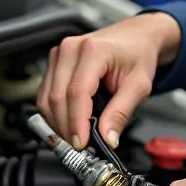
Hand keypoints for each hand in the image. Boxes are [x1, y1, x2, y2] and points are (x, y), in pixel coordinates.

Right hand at [36, 12, 181, 149]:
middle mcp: (71, 49)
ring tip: (76, 138)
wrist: (136, 37)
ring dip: (58, 124)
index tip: (82, 143)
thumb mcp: (140, 85)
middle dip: (66, 128)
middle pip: (57, 98)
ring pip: (46, 99)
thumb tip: (107, 138)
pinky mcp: (54, 63)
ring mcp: (59, 54)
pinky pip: (45, 95)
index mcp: (93, 50)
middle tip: (81, 148)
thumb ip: (122, 112)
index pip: (77, 93)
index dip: (77, 123)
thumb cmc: (138, 54)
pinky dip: (54, 114)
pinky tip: (69, 124)